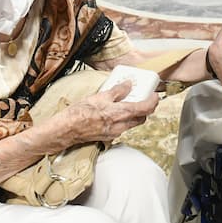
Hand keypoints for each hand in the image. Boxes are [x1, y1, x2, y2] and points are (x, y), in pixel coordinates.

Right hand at [36, 81, 158, 152]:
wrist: (66, 130)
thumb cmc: (80, 113)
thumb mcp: (100, 96)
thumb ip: (117, 91)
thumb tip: (127, 86)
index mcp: (121, 114)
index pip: (145, 109)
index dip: (153, 101)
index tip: (155, 95)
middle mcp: (121, 126)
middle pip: (141, 118)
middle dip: (145, 109)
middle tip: (143, 98)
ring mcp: (115, 133)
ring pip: (132, 124)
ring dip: (134, 114)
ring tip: (127, 103)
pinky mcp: (108, 137)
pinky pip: (121, 128)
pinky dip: (123, 120)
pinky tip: (115, 112)